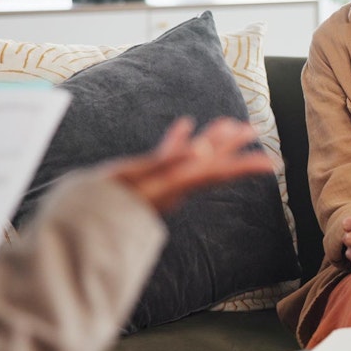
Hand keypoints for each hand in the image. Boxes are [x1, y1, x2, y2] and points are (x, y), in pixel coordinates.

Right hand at [107, 117, 274, 213]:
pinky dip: (176, 142)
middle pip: (211, 162)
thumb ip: (164, 164)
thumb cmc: (104, 204)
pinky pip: (166, 158)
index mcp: (177, 183)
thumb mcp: (134, 180)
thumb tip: (200, 152)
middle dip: (232, 145)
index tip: (271, 164)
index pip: (218, 173)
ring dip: (210, 139)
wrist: (79, 227)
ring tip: (227, 123)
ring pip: (191, 159)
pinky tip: (184, 126)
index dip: (245, 166)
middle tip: (253, 129)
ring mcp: (160, 183)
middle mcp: (173, 184)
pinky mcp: (144, 181)